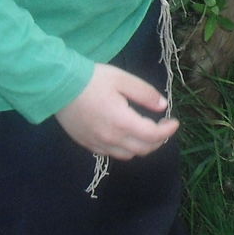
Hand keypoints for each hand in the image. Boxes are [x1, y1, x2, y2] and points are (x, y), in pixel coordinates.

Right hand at [54, 63, 178, 158]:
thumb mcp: (123, 79)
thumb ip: (145, 93)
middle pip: (143, 149)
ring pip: (128, 155)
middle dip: (158, 140)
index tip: (174, 122)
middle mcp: (111, 138)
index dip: (167, 131)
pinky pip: (112, 154)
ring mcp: (98, 144)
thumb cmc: (93, 79)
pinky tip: (126, 135)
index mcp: (122, 121)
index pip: (152, 135)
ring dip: (142, 146)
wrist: (59, 86)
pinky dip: (125, 148)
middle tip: (163, 126)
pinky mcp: (88, 144)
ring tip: (146, 132)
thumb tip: (163, 106)